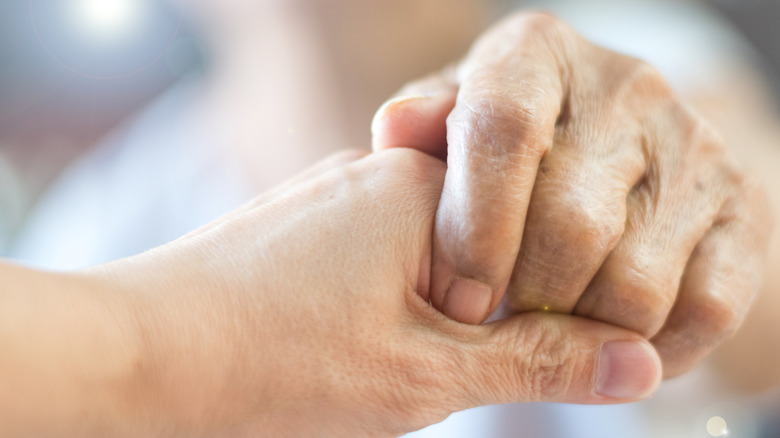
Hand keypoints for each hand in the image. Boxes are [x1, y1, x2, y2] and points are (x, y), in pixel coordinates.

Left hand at [66, 149, 658, 436]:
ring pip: (448, 251)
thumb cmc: (276, 364)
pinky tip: (362, 336)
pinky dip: (407, 299)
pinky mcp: (320, 220)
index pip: (548, 237)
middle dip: (507, 313)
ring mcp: (349, 190)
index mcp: (429, 190)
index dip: (566, 311)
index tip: (562, 365)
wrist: (138, 353)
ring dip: (452, 312)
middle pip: (502, 240)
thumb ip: (538, 363)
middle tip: (457, 373)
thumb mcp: (424, 377)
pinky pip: (397, 252)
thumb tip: (641, 364)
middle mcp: (391, 172)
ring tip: (391, 361)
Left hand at [372, 12, 771, 376]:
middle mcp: (624, 87)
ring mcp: (693, 147)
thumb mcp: (449, 129)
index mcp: (534, 54)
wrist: (610, 153)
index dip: (475, 233)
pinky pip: (707, 309)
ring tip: (542, 333)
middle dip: (523, 300)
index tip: (457, 300)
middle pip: (571, 224)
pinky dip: (650, 351)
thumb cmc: (502, 151)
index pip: (503, 131)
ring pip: (635, 284)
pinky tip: (603, 345)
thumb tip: (397, 128)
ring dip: (579, 334)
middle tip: (496, 326)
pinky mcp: (743, 209)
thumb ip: (423, 135)